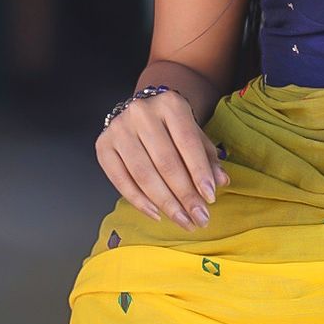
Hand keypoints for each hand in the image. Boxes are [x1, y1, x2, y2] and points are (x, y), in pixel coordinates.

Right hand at [95, 90, 230, 228]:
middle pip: (165, 162)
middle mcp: (141, 112)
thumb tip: (220, 180)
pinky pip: (121, 181)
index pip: (187, 142)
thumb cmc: (173, 127)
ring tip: (182, 220)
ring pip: (143, 174)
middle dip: (185, 195)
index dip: (199, 172)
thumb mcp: (194, 134)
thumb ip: (207, 156)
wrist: (144, 111)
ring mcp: (119, 128)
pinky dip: (140, 201)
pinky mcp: (103, 145)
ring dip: (165, 203)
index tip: (210, 198)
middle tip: (199, 218)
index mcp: (169, 103)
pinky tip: (157, 214)